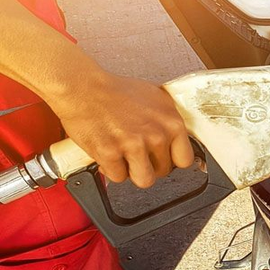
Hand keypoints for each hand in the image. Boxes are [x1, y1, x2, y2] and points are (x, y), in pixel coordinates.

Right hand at [50, 72, 194, 187]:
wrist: (84, 89)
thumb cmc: (116, 91)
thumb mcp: (156, 99)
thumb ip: (169, 121)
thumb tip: (179, 138)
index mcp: (172, 123)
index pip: (185, 159)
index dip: (172, 161)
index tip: (163, 158)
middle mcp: (157, 135)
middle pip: (163, 171)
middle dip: (150, 165)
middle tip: (137, 153)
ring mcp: (134, 146)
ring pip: (144, 180)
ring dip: (133, 172)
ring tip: (125, 158)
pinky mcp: (111, 154)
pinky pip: (118, 177)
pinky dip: (111, 169)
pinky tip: (108, 155)